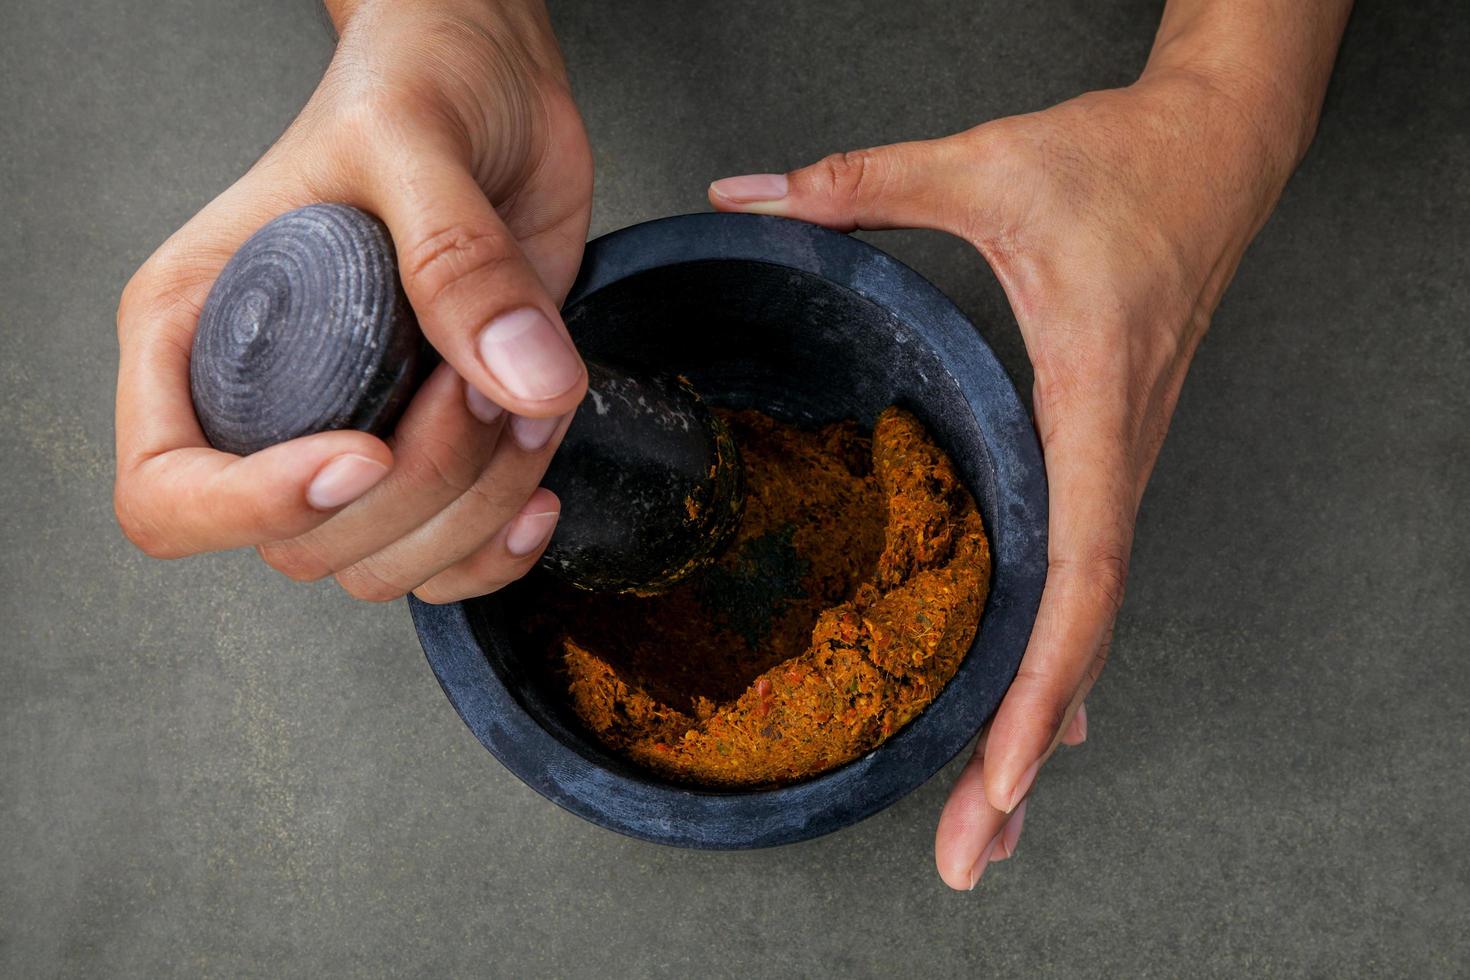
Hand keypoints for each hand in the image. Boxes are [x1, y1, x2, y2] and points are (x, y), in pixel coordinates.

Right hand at [115, 0, 591, 602]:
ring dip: (477, 510)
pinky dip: (500, 546)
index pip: (167, 494)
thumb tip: (521, 379)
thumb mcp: (413, 138)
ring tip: (528, 403)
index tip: (363, 453)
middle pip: (305, 544)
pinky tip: (538, 482)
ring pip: (387, 564)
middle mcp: (266, 406)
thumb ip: (457, 259)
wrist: (494, 87)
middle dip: (418, 487)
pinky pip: (449, 563)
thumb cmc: (413, 82)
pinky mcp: (436, 450)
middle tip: (481, 380)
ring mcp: (354, 436)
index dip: (256, 507)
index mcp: (198, 332)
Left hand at [710, 65, 1319, 886]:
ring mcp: (1114, 464)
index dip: (1043, 682)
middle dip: (1026, 752)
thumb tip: (750, 190)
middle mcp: (1112, 456)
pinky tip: (1038, 721)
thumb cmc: (1124, 164)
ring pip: (1084, 622)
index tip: (1005, 773)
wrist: (1218, 151)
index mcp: (1091, 403)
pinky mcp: (1102, 457)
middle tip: (970, 855)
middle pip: (1080, 633)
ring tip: (989, 825)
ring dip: (1040, 727)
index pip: (1080, 569)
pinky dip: (1055, 662)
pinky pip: (1083, 581)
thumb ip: (864, 181)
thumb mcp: (988, 164)